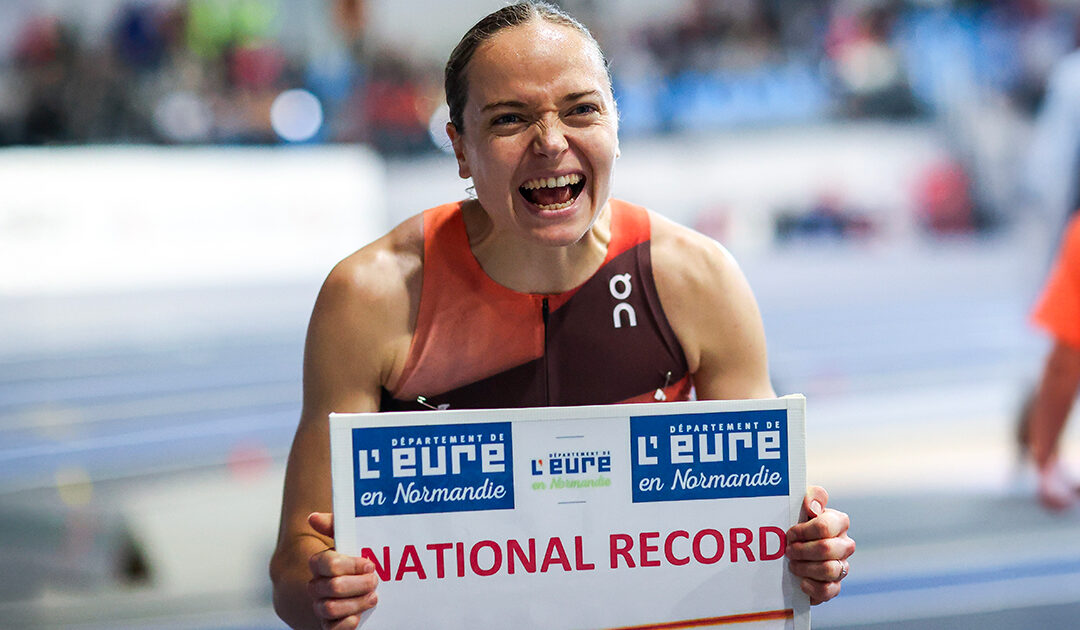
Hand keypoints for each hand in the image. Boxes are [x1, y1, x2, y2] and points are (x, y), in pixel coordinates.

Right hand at [306, 512, 379, 629]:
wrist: (371, 582)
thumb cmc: (359, 560)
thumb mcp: (353, 539)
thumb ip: (335, 525)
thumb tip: (313, 518)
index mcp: (321, 564)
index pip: (325, 563)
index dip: (349, 565)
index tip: (369, 563)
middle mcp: (317, 586)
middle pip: (331, 587)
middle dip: (358, 584)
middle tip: (375, 580)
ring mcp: (322, 606)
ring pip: (329, 608)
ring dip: (356, 603)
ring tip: (373, 597)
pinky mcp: (330, 625)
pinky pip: (332, 629)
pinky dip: (347, 623)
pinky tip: (361, 616)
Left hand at [785, 486, 854, 604]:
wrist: (789, 547)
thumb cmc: (798, 523)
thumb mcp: (801, 504)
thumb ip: (812, 496)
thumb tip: (813, 506)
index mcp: (838, 522)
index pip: (826, 526)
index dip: (804, 531)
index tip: (790, 534)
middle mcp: (844, 545)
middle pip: (827, 549)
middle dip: (802, 550)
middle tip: (788, 550)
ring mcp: (841, 566)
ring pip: (830, 570)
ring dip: (805, 568)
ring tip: (792, 565)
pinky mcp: (834, 585)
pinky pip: (829, 591)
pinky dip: (812, 587)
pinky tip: (801, 582)